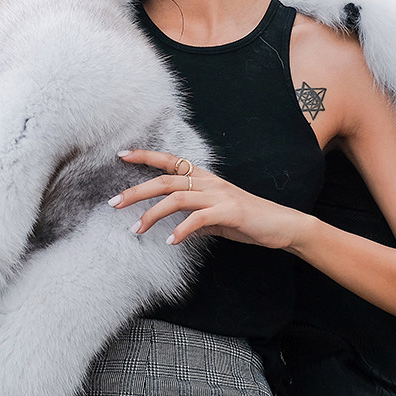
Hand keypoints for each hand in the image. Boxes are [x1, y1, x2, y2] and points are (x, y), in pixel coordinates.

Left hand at [110, 149, 310, 248]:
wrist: (282, 225)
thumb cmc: (248, 220)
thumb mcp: (216, 217)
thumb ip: (196, 217)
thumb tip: (176, 227)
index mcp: (205, 179)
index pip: (170, 162)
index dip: (146, 156)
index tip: (122, 154)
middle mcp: (209, 182)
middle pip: (165, 180)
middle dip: (136, 190)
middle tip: (113, 203)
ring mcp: (219, 195)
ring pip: (177, 198)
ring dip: (153, 214)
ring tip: (136, 230)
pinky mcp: (229, 212)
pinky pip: (199, 219)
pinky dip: (182, 230)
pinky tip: (171, 241)